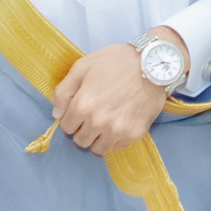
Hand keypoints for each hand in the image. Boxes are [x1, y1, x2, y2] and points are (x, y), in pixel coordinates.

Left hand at [53, 35, 172, 155]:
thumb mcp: (82, 66)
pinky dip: (116, 139)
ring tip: (105, 123)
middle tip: (92, 117)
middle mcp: (98, 122)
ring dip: (98, 138)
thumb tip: (57, 115)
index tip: (79, 112)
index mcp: (82, 105)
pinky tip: (120, 122)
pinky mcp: (135, 134)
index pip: (66, 128)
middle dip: (82, 130)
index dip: (71, 119)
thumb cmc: (116, 61)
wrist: (153, 63)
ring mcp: (118, 130)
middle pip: (80, 141)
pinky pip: (118, 147)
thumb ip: (64, 92)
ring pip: (98, 148)